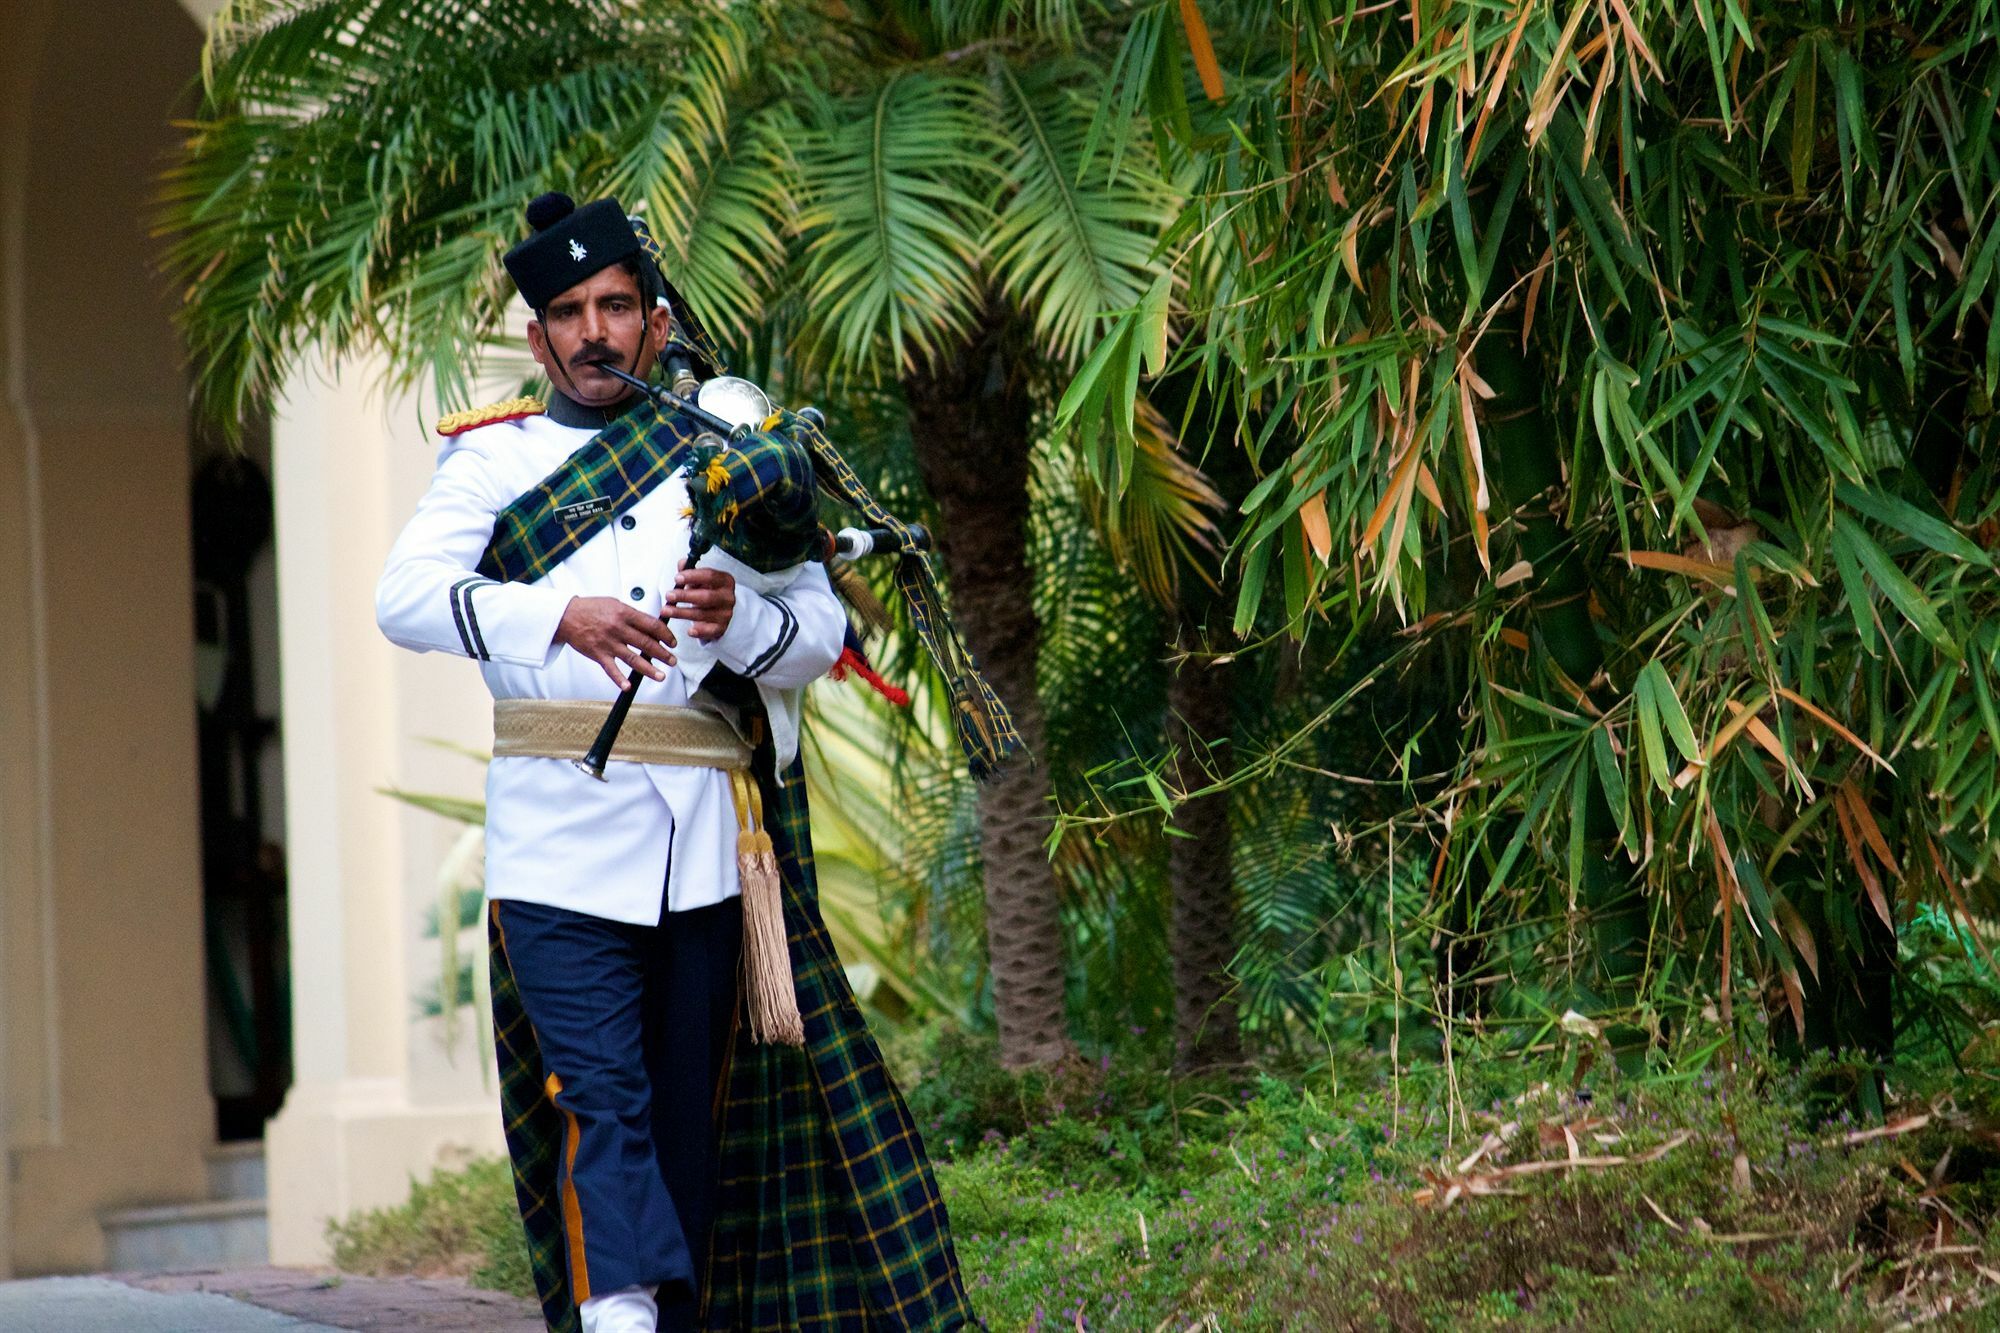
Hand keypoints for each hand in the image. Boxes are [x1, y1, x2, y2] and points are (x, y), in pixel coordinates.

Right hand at [554, 597, 676, 687]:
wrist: (566, 616)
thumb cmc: (591, 608)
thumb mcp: (615, 604)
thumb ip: (632, 614)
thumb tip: (651, 624)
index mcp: (624, 613)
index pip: (652, 625)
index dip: (666, 635)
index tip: (672, 642)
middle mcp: (618, 628)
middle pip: (646, 643)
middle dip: (663, 654)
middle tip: (673, 661)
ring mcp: (608, 643)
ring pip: (633, 658)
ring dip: (649, 669)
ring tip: (662, 676)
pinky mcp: (598, 654)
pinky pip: (611, 669)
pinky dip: (619, 679)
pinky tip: (628, 687)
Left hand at [667, 561, 734, 641]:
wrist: (719, 610)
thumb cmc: (706, 591)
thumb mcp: (699, 579)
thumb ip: (689, 570)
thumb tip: (682, 563)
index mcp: (725, 581)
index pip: (710, 576)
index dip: (692, 577)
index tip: (676, 578)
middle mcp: (728, 597)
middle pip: (706, 596)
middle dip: (685, 596)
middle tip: (668, 596)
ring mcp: (726, 613)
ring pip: (703, 614)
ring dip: (682, 613)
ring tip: (666, 611)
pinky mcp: (722, 628)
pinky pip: (710, 631)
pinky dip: (700, 631)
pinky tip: (689, 631)